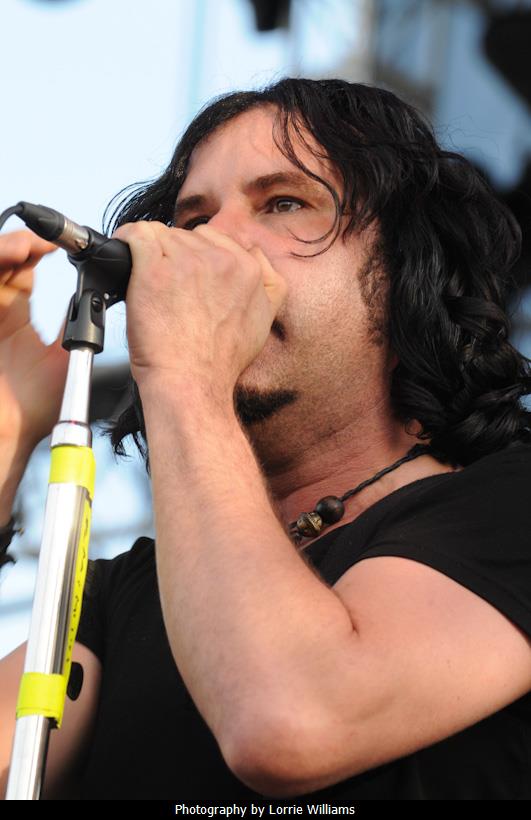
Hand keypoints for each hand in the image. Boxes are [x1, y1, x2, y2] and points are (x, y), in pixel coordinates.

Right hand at [0, 230, 67, 452]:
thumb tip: (99, 302)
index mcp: (16, 317)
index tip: (59, 245)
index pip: (24, 270)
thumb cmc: (33, 405)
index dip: (37, 251)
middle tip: (45, 242)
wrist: (10, 431)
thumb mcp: (65, 355)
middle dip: (25, 242)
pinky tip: (14, 256)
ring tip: (30, 245)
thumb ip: (75, 325)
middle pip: (6, 259)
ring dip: (10, 246)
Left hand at [113, 221, 286, 398]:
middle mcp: (222, 259)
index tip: (185, 279)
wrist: (192, 384)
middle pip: (187, 237)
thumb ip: (269, 284)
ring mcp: (187, 261)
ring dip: (151, 256)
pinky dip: (127, 242)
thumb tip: (257, 257)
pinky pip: (136, 236)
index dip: (195, 259)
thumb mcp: (264, 321)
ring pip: (162, 236)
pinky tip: (125, 258)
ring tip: (150, 287)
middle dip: (174, 258)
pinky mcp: (154, 267)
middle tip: (168, 291)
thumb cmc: (218, 363)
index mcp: (248, 270)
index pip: (214, 240)